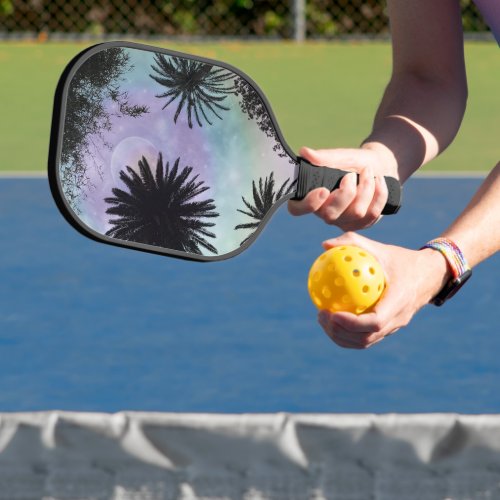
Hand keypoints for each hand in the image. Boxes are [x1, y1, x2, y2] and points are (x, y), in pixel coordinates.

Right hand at [288, 145, 397, 230]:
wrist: (379, 166)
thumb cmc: (354, 162)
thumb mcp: (341, 156)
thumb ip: (324, 157)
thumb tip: (304, 152)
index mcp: (312, 196)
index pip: (297, 209)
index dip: (308, 204)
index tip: (323, 190)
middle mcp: (324, 213)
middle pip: (330, 215)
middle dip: (346, 193)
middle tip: (351, 175)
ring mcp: (343, 221)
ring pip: (356, 213)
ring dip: (366, 188)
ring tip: (368, 172)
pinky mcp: (361, 224)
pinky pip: (372, 214)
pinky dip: (379, 193)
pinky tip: (379, 181)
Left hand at [316, 232, 450, 348]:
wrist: (429, 275)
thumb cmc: (401, 259)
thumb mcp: (380, 248)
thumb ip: (353, 243)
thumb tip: (325, 245)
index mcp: (399, 301)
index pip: (375, 322)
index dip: (352, 323)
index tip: (332, 313)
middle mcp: (398, 319)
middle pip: (366, 338)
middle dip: (340, 332)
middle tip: (321, 315)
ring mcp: (394, 327)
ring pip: (365, 342)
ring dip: (341, 336)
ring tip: (323, 319)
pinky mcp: (389, 329)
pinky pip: (366, 337)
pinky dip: (347, 334)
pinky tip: (332, 318)